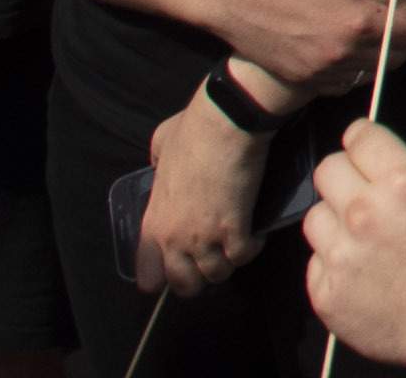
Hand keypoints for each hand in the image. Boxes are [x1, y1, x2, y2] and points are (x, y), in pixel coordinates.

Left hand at [138, 89, 273, 295]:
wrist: (226, 122)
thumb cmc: (192, 129)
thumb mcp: (159, 146)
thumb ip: (157, 162)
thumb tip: (161, 162)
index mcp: (154, 222)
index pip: (148, 274)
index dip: (164, 276)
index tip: (181, 265)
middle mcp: (175, 238)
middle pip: (185, 284)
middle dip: (200, 279)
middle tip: (214, 260)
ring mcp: (203, 237)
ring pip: (217, 274)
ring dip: (229, 262)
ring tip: (237, 244)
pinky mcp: (234, 230)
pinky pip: (243, 256)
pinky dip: (252, 247)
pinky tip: (257, 234)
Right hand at [214, 0, 405, 94]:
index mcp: (358, 21)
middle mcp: (343, 53)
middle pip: (398, 59)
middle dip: (403, 40)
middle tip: (393, 20)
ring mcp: (322, 72)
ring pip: (371, 75)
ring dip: (378, 57)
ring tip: (367, 32)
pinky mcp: (304, 81)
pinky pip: (343, 85)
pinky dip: (351, 71)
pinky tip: (343, 48)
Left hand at [300, 123, 405, 367]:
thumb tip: (376, 163)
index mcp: (402, 182)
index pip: (360, 137)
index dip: (362, 137)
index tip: (360, 143)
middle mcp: (365, 214)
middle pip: (327, 170)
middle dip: (344, 175)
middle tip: (360, 190)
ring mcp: (342, 256)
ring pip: (315, 218)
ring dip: (335, 222)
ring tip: (363, 238)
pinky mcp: (328, 293)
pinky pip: (315, 264)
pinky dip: (335, 265)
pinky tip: (364, 272)